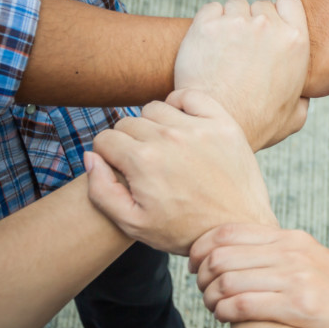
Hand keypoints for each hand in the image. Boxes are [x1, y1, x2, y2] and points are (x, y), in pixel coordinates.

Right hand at [86, 90, 276, 254]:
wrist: (237, 230)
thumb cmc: (184, 231)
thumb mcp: (133, 223)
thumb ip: (101, 190)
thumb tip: (91, 157)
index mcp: (143, 162)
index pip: (105, 140)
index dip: (108, 156)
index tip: (122, 170)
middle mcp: (169, 138)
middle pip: (128, 123)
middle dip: (129, 143)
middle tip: (146, 165)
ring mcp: (198, 128)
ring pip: (155, 108)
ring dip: (153, 124)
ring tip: (164, 148)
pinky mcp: (223, 124)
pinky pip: (190, 96)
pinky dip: (180, 104)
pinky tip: (181, 125)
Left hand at [174, 0, 308, 150]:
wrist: (217, 124)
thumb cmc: (256, 125)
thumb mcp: (294, 116)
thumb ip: (302, 97)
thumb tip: (302, 95)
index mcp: (295, 42)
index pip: (289, 3)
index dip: (279, 15)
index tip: (270, 31)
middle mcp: (268, 26)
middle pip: (260, 6)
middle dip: (253, 22)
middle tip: (243, 49)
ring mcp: (236, 23)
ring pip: (235, 7)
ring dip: (230, 22)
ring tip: (224, 51)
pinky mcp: (207, 25)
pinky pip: (211, 10)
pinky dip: (209, 24)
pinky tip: (209, 47)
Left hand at [189, 224, 328, 327]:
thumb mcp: (311, 261)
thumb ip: (279, 253)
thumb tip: (239, 253)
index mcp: (292, 238)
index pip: (229, 231)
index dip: (201, 247)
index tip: (194, 263)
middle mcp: (292, 253)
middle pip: (222, 255)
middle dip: (201, 275)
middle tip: (201, 288)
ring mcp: (296, 278)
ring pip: (227, 281)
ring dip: (209, 297)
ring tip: (212, 306)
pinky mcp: (298, 306)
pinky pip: (242, 305)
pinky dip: (223, 311)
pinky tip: (224, 316)